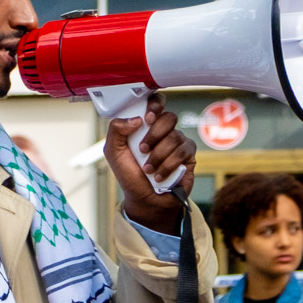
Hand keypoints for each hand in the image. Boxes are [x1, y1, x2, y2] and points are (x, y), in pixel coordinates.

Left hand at [106, 93, 194, 232]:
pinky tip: (159, 175)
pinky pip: (182, 151)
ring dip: (158, 156)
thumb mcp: (113, 152)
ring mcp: (177, 141)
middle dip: (154, 135)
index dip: (155, 105)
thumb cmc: (130, 174)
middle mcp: (163, 130)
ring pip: (174, 136)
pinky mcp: (188, 154)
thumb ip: (116, 131)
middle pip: (169, 118)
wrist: (145, 199)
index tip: (147, 118)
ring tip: (148, 169)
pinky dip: (168, 165)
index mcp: (145, 125)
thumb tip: (136, 119)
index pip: (156, 103)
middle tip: (142, 150)